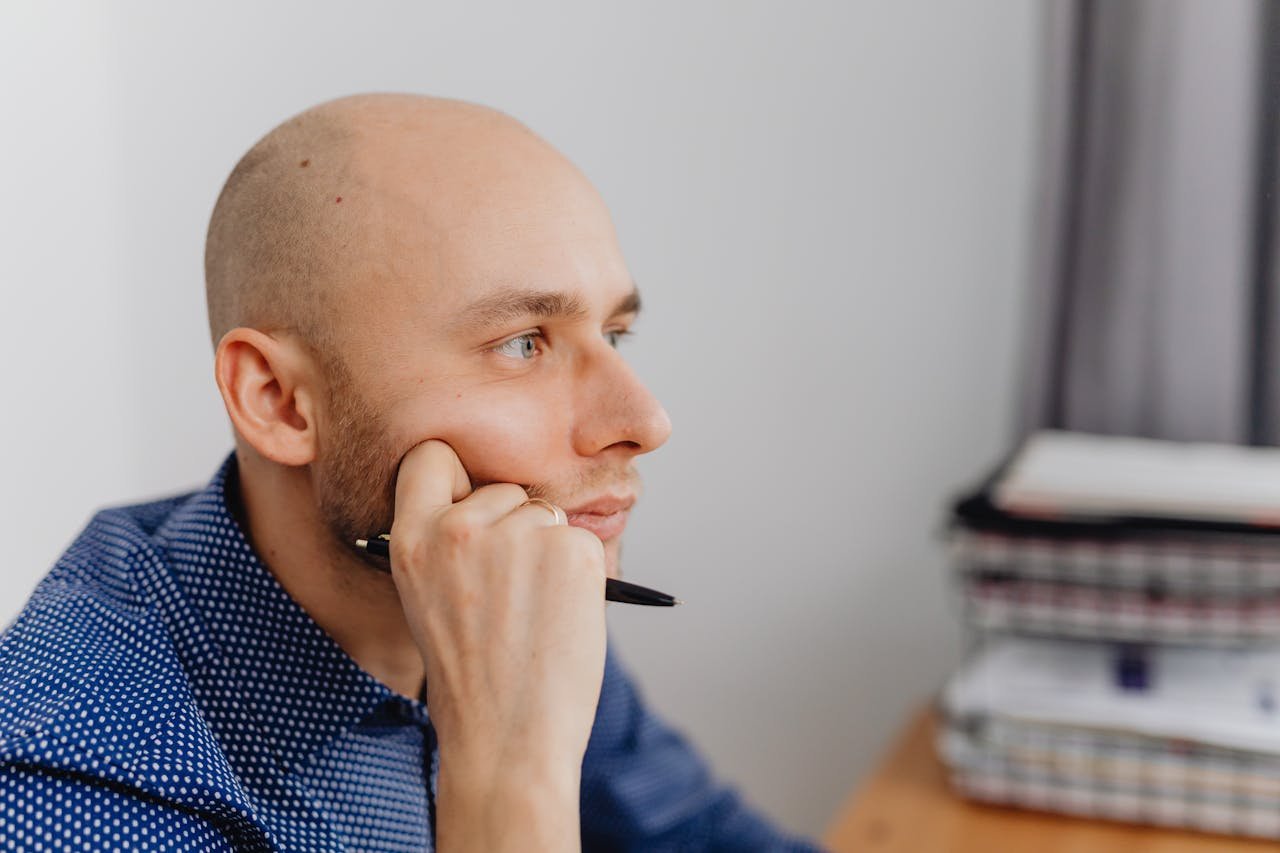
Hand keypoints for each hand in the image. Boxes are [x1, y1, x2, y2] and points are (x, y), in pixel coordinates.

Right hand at [388, 439, 607, 851]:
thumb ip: (447, 544)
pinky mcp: (570, 549)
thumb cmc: (471, 678)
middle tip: (508, 594)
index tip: (468, 501)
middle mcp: (459, 528)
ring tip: (531, 613)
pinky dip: (578, 574)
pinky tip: (558, 617)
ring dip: (547, 552)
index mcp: (412, 539)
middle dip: (513, 526)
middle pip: (502, 488)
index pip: (431, 456)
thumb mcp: (427, 599)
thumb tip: (492, 499)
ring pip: (544, 515)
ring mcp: (518, 535)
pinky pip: (580, 540)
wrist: (507, 740)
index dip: (456, 477)